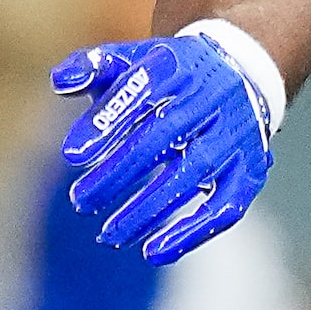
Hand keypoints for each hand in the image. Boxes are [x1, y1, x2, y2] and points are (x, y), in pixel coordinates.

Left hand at [52, 33, 275, 264]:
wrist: (238, 70)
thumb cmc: (167, 74)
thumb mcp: (129, 58)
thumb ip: (90, 67)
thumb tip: (60, 83)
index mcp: (175, 67)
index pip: (137, 94)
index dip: (104, 125)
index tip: (71, 156)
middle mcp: (210, 100)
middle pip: (162, 138)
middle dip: (118, 173)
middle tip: (80, 202)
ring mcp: (234, 136)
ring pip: (192, 175)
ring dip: (150, 209)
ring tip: (109, 236)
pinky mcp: (250, 169)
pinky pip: (225, 206)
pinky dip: (192, 232)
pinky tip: (154, 251)